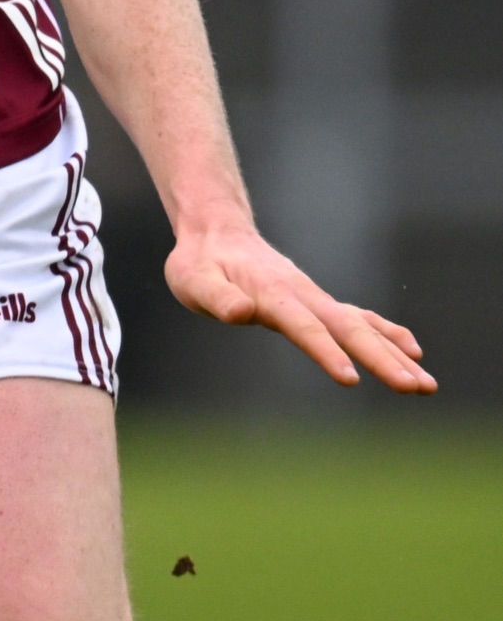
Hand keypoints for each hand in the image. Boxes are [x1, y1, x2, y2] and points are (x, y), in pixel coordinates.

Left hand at [166, 221, 434, 393]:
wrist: (214, 233)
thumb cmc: (199, 262)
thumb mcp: (193, 279)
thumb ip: (217, 297)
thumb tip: (241, 313)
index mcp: (271, 292)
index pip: (303, 326)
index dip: (326, 351)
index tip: (351, 378)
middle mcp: (301, 294)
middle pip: (346, 328)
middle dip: (381, 359)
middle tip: (416, 387)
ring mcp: (313, 297)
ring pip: (360, 326)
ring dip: (393, 353)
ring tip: (426, 384)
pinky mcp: (316, 302)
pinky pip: (357, 317)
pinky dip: (385, 332)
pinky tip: (412, 351)